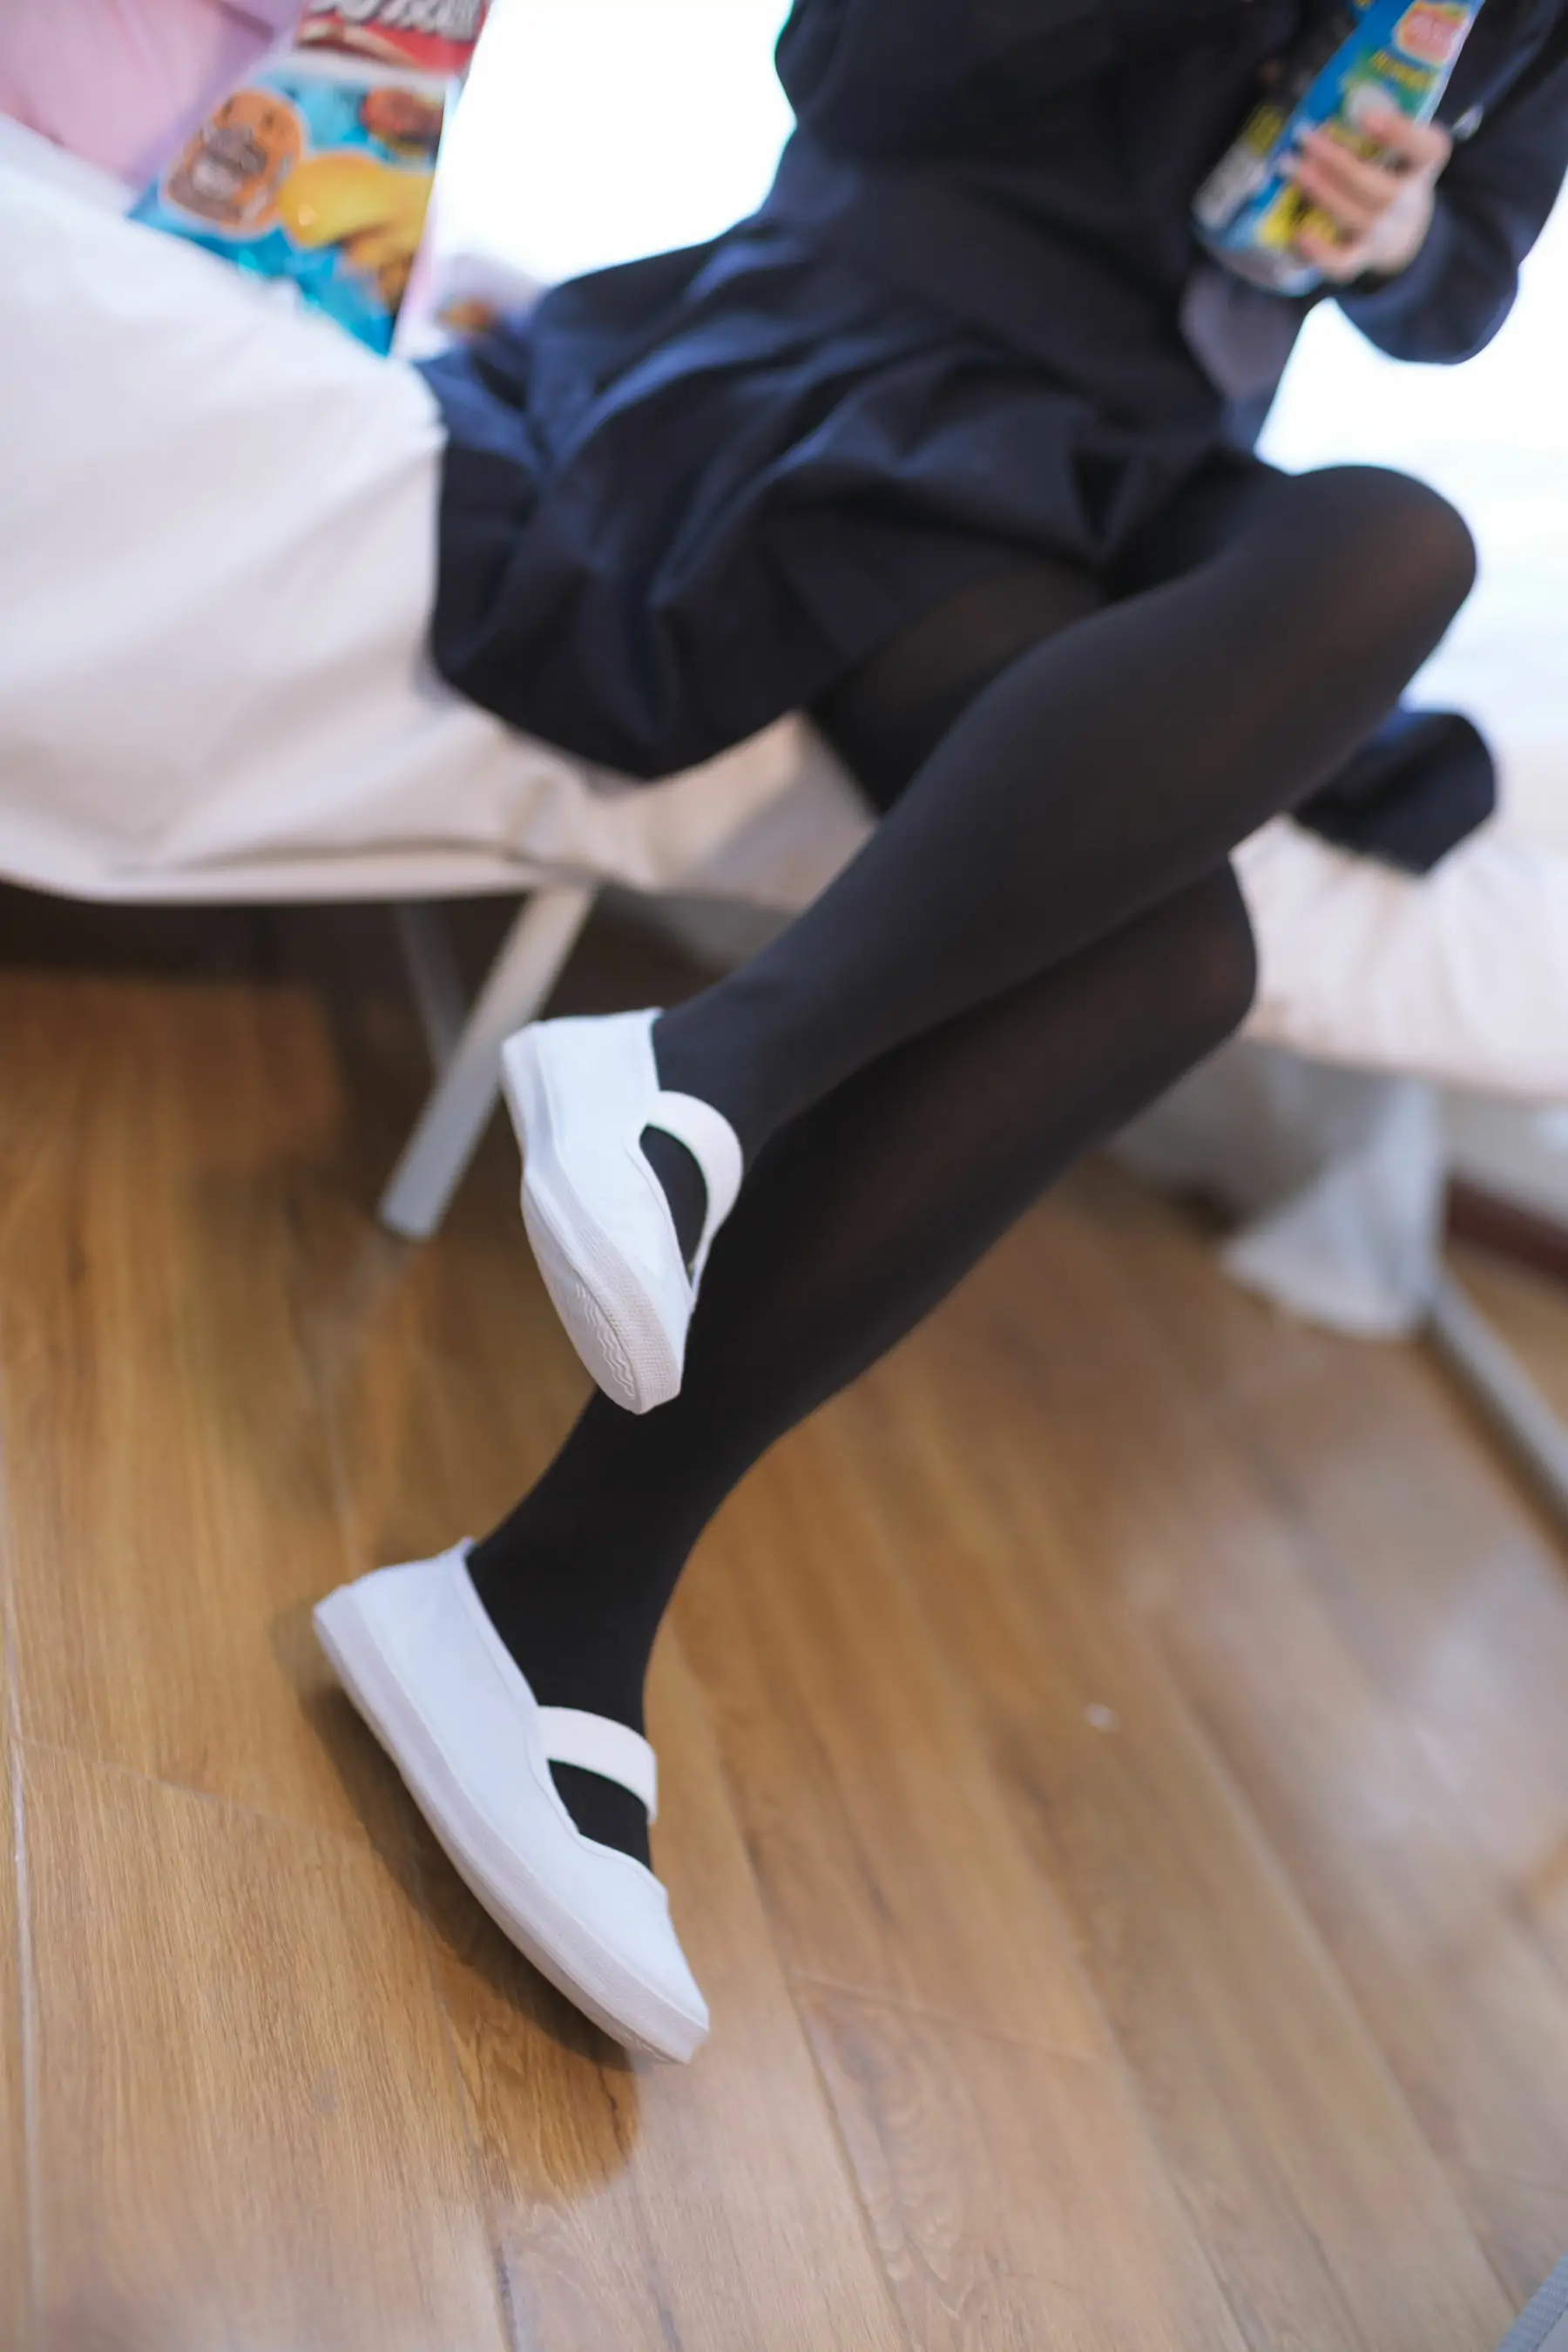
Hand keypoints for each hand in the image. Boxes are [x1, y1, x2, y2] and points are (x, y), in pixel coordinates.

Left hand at [1284, 104, 1452, 281]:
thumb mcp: (1390, 140)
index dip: (1400, 134)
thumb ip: (1363, 112)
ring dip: (1321, 192)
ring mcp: (1385, 234)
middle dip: (1339, 162)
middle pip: (1380, 188)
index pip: (1429, 149)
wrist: (1402, 230)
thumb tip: (1287, 78)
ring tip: (1290, 168)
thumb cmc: (1387, 169)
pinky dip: (1321, 253)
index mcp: (1425, 164)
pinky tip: (1298, 234)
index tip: (1366, 116)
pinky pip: (1343, 264)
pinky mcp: (1362, 258)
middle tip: (1305, 138)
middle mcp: (1409, 201)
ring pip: (1357, 218)